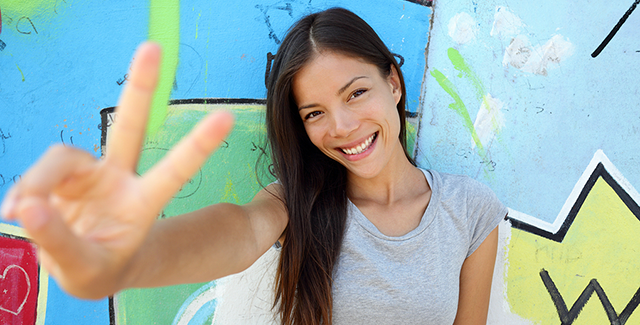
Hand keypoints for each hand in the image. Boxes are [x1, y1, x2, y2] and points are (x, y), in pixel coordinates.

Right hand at [0, 43, 233, 298]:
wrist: (81, 265)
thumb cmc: (97, 266)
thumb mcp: (86, 271)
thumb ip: (57, 241)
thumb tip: (25, 206)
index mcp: (142, 202)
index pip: (174, 170)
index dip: (198, 144)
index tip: (226, 117)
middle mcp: (118, 178)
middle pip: (131, 126)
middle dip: (141, 86)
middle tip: (154, 47)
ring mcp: (88, 173)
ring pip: (60, 157)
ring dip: (37, 184)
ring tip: (20, 215)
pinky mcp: (58, 175)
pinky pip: (32, 176)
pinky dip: (21, 196)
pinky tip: (15, 214)